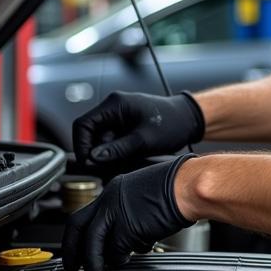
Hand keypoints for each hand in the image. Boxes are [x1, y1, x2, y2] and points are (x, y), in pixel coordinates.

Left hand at [61, 155, 196, 270]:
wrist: (189, 185)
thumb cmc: (180, 187)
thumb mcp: (147, 193)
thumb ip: (132, 210)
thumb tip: (129, 231)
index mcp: (116, 189)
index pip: (88, 213)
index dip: (82, 232)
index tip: (80, 245)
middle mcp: (110, 199)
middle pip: (78, 226)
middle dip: (72, 249)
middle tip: (72, 266)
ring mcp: (116, 213)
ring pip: (92, 242)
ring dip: (93, 261)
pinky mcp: (126, 228)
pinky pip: (116, 251)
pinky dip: (120, 259)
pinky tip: (128, 260)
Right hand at [72, 91, 204, 166]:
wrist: (189, 120)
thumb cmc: (172, 124)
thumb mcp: (144, 140)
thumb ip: (117, 149)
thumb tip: (93, 157)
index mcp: (115, 104)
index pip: (83, 124)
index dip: (81, 145)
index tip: (88, 162)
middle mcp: (113, 107)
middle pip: (89, 132)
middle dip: (95, 151)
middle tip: (105, 166)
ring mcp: (118, 115)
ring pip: (99, 138)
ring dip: (105, 152)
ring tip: (121, 161)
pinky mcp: (124, 124)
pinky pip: (110, 139)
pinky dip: (114, 150)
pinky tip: (126, 157)